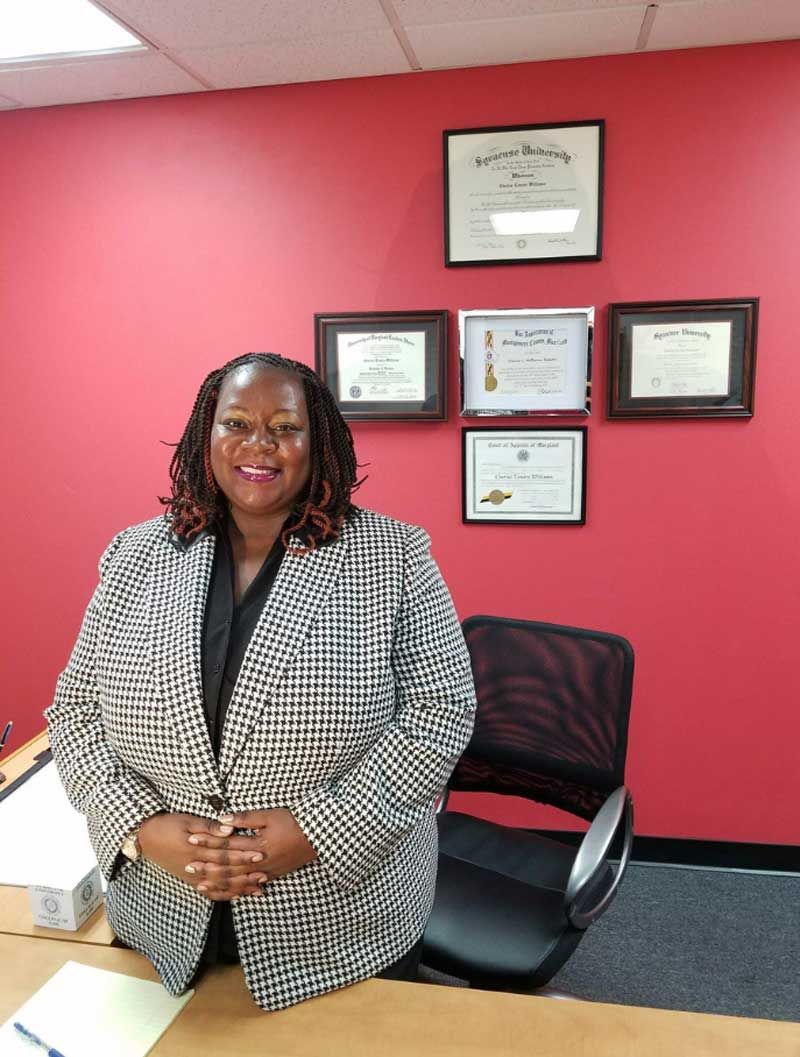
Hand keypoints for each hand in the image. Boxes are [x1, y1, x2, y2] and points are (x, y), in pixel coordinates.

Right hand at [138, 813, 268, 900]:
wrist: (146, 838)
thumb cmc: (169, 825)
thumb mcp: (188, 820)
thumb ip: (209, 827)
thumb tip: (229, 829)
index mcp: (197, 849)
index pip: (225, 853)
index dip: (243, 854)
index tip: (260, 854)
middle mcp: (196, 866)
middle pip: (225, 871)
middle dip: (246, 873)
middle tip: (265, 873)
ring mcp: (193, 876)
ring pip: (220, 885)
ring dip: (239, 887)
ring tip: (258, 888)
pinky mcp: (190, 880)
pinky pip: (209, 892)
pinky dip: (224, 895)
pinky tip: (238, 896)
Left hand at [185, 809, 316, 887]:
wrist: (317, 837)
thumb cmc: (294, 822)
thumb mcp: (270, 815)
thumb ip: (246, 818)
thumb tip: (223, 818)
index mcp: (257, 845)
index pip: (227, 844)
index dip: (208, 841)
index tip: (192, 839)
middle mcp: (259, 862)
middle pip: (228, 866)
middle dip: (207, 866)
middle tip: (188, 866)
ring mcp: (265, 872)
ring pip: (237, 881)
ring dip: (218, 883)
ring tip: (200, 885)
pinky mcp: (271, 876)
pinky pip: (250, 887)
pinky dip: (236, 891)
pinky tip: (225, 893)